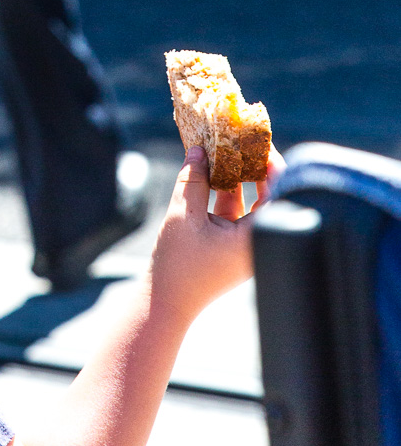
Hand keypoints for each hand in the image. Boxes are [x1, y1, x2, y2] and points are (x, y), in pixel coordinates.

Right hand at [146, 144, 284, 326]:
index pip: (279, 193)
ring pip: (250, 204)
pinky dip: (225, 195)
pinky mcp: (233, 248)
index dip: (273, 164)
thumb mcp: (182, 215)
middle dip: (254, 168)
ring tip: (222, 154)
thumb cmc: (177, 263)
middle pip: (269, 196)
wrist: (166, 301)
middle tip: (241, 144)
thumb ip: (193, 180)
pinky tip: (210, 176)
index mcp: (256, 237)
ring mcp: (247, 245)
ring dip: (237, 180)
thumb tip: (199, 149)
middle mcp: (258, 241)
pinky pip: (236, 214)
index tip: (259, 143)